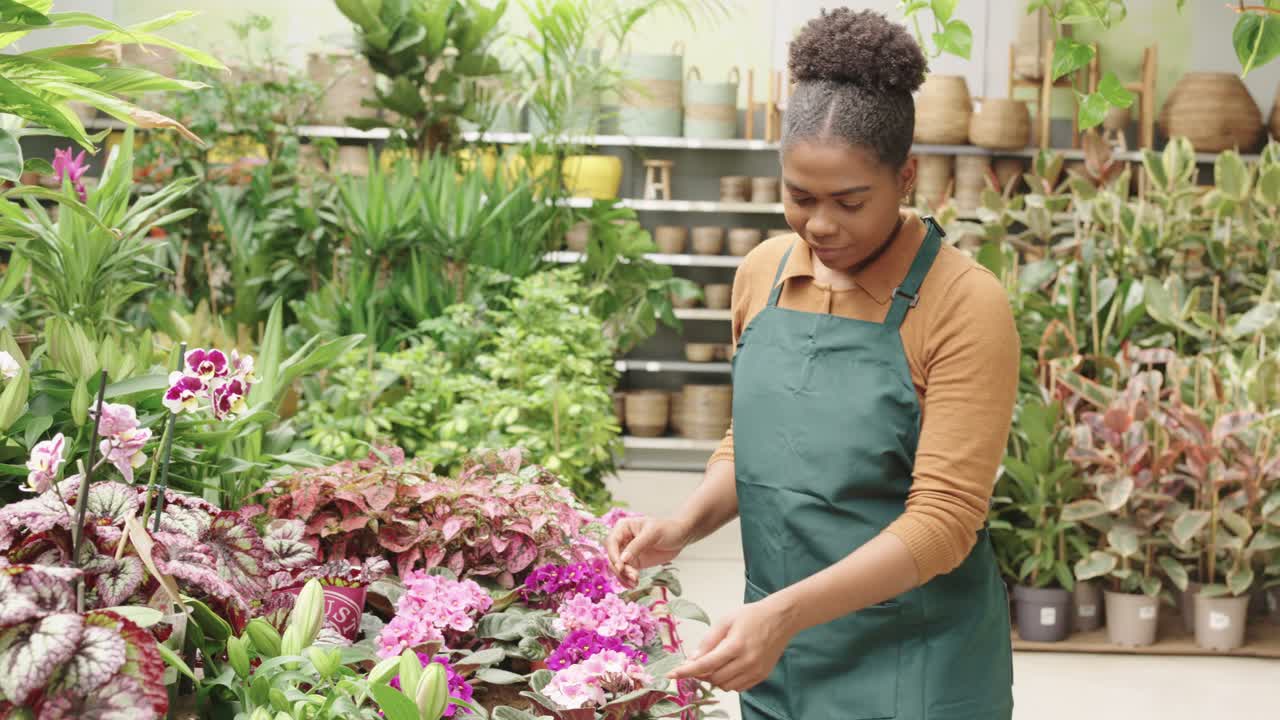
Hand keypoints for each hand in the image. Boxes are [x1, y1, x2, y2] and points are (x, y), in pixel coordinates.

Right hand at [605, 516, 690, 586]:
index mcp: (623, 527)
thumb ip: (636, 546)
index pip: (611, 542)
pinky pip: (626, 573)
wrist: (681, 536)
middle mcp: (622, 540)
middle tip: (632, 577)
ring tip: (635, 582)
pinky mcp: (635, 563)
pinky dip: (628, 579)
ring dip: (623, 576)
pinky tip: (635, 584)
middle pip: (612, 557)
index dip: (613, 555)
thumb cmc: (667, 529)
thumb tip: (622, 560)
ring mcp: (627, 552)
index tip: (620, 567)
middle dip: (619, 568)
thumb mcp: (652, 534)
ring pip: (618, 567)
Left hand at [667, 597, 795, 692]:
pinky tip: (729, 667)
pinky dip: (729, 681)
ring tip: (717, 662)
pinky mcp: (762, 676)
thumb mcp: (725, 621)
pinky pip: (738, 687)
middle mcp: (746, 661)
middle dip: (701, 673)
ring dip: (715, 678)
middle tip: (699, 662)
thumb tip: (692, 659)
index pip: (705, 665)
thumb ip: (708, 641)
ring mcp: (755, 671)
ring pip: (725, 686)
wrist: (780, 619)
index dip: (686, 671)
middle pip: (714, 678)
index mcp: (735, 645)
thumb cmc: (752, 616)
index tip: (672, 675)